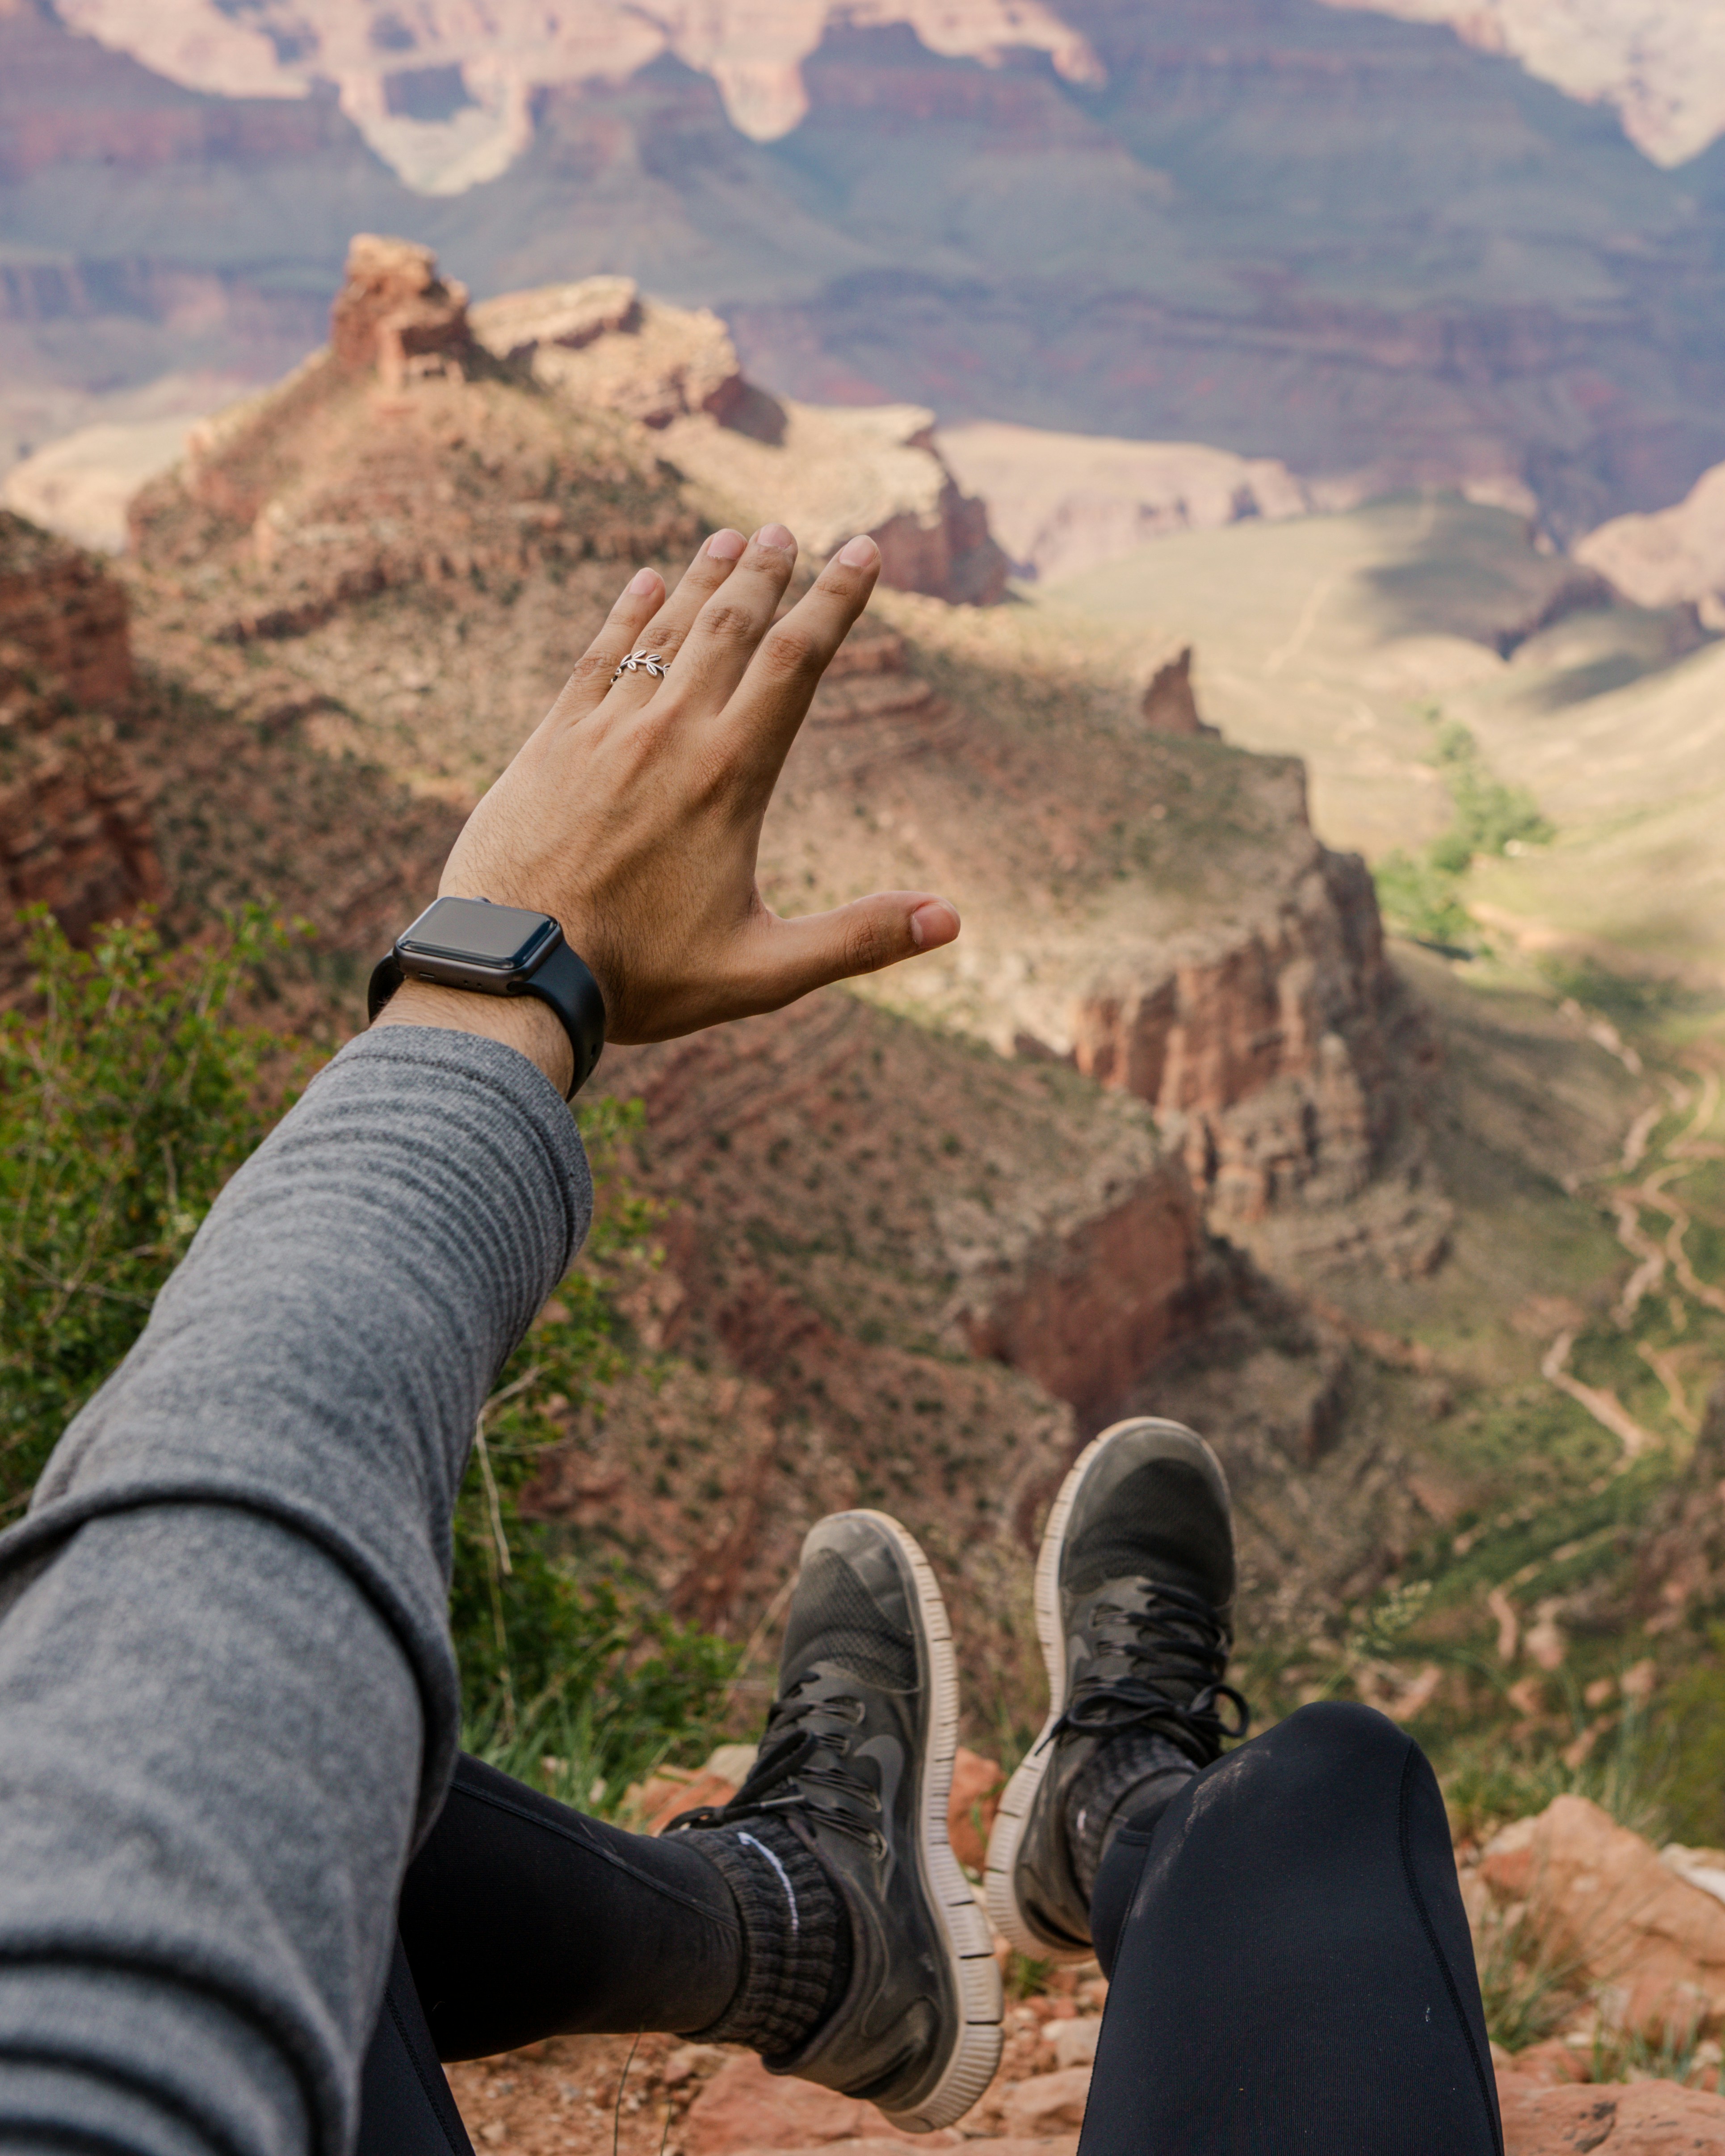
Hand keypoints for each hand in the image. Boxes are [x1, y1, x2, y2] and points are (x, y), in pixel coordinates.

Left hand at [374, 524, 959, 1088]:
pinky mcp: (551, 742)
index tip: (862, 550)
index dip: (836, 599)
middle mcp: (671, 734)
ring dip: (703, 578)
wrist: (514, 970)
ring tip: (730, 538)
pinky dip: (626, 614)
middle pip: (732, 626)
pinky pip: (597, 657)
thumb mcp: (761, 973)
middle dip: (769, 572)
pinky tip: (642, 582)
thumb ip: (856, 940)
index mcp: (731, 776)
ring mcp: (605, 731)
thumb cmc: (641, 979)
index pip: (798, 661)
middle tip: (790, 530)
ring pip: (664, 628)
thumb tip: (949, 919)